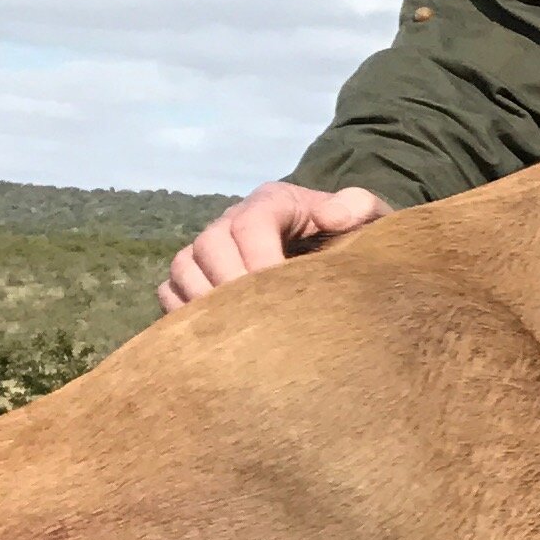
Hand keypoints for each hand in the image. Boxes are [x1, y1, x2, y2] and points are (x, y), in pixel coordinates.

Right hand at [160, 181, 391, 310]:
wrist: (338, 259)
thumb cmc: (353, 241)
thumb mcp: (369, 219)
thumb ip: (359, 208)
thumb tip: (331, 215)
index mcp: (272, 202)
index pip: (250, 223)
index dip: (260, 259)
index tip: (285, 295)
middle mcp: (231, 221)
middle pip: (209, 246)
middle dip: (231, 285)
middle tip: (259, 322)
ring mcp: (207, 251)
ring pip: (184, 269)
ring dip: (206, 302)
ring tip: (239, 333)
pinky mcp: (193, 279)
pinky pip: (170, 293)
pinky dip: (185, 314)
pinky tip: (217, 337)